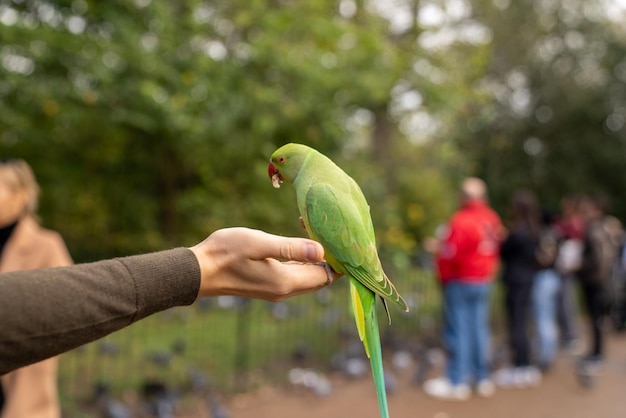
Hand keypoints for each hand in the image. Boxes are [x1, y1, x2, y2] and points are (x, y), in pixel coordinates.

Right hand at [190, 227, 337, 300]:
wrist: (198, 271)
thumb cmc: (225, 253)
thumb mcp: (258, 243)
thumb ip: (290, 248)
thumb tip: (322, 250)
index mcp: (286, 282)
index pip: (326, 276)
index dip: (337, 260)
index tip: (340, 238)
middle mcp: (284, 290)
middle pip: (320, 278)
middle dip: (330, 258)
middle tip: (332, 232)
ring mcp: (275, 289)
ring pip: (308, 276)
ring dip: (316, 258)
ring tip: (318, 232)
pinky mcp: (267, 284)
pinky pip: (295, 275)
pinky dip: (302, 260)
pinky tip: (299, 242)